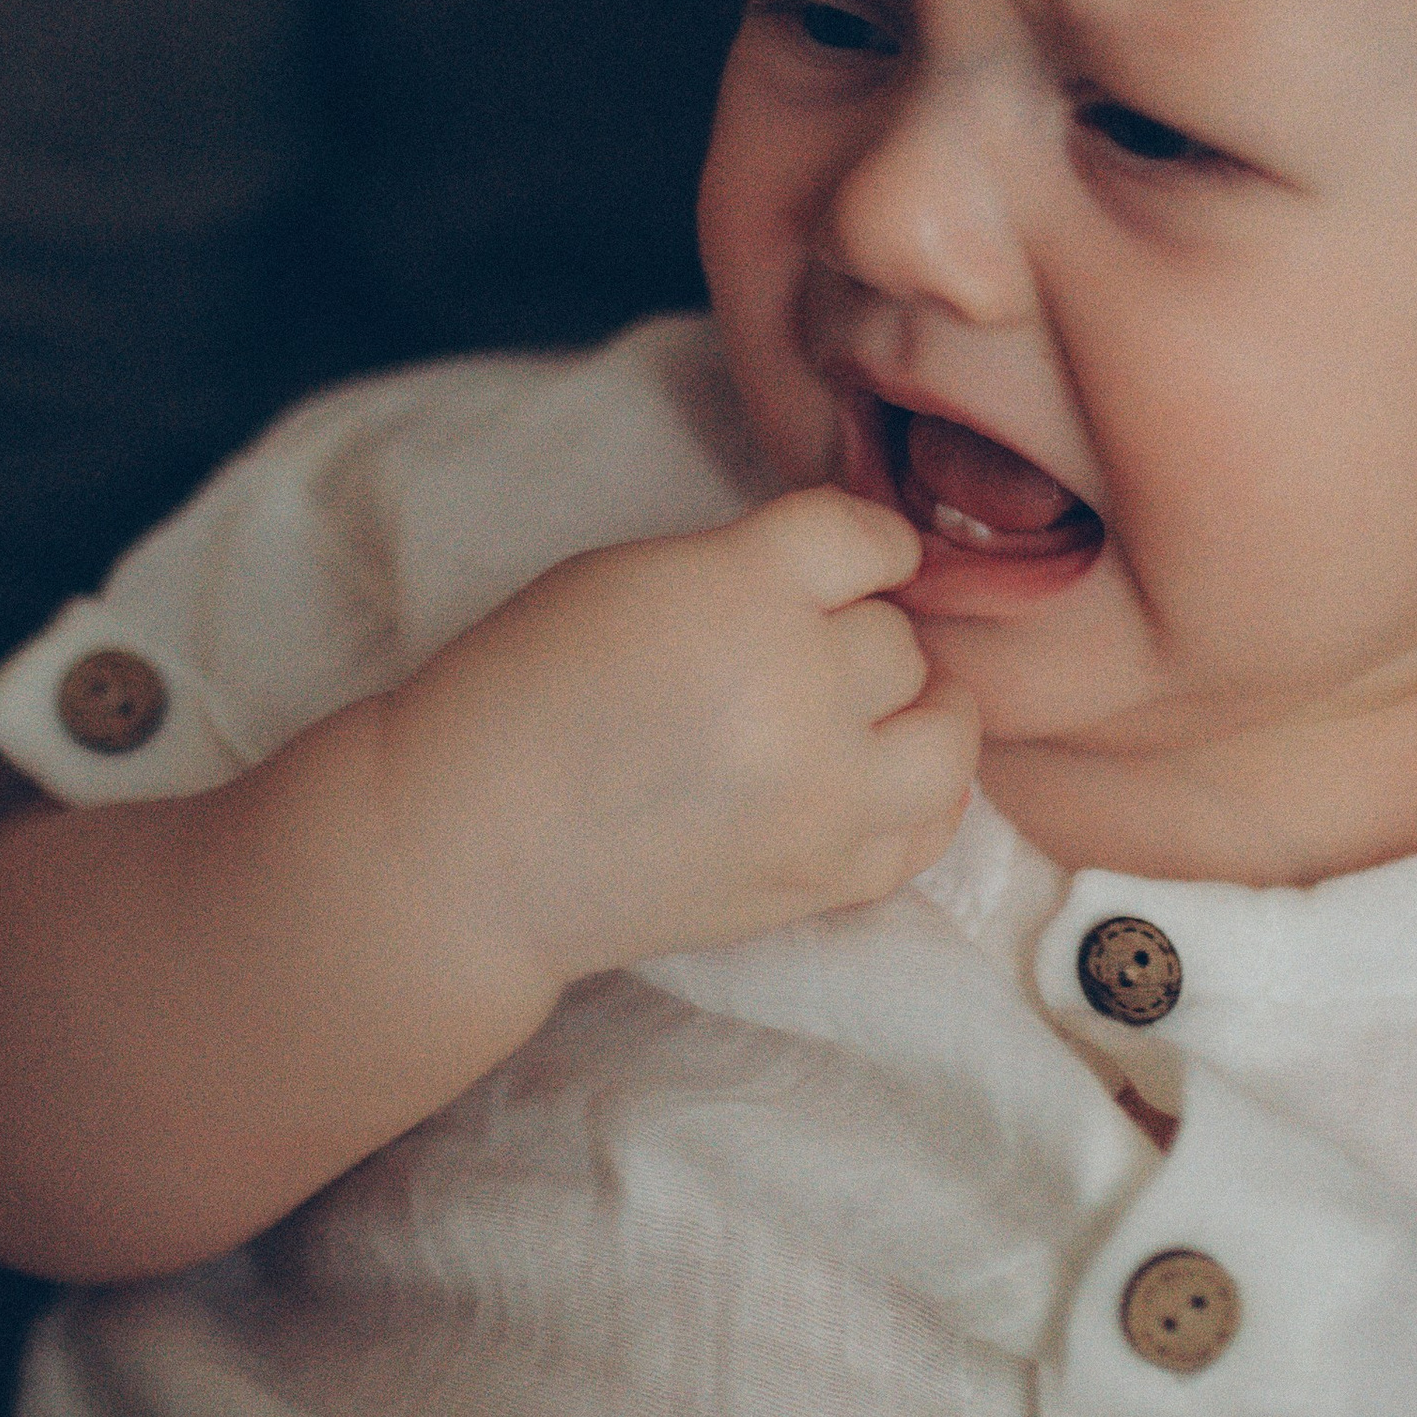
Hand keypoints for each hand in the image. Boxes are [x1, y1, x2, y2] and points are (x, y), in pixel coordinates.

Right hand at [390, 485, 979, 987]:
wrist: (471, 848)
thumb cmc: (525, 695)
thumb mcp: (626, 577)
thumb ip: (747, 569)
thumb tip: (852, 581)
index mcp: (739, 591)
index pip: (863, 537)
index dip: (866, 544)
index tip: (858, 559)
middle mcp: (798, 691)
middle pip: (895, 639)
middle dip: (854, 635)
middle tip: (800, 653)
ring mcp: (820, 798)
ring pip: (945, 735)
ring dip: (919, 713)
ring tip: (881, 710)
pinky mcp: (822, 879)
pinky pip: (930, 828)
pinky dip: (921, 797)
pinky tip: (886, 777)